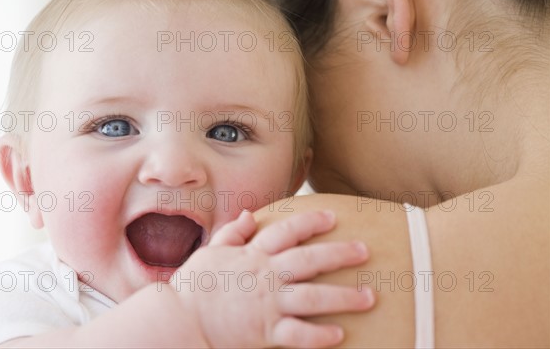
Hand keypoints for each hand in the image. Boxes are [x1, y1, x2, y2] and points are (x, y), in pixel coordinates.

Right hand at [170, 210, 373, 347]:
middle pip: (310, 261)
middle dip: (340, 255)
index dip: (311, 222)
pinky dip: (320, 336)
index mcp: (253, 255)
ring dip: (344, 297)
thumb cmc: (194, 285)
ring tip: (369, 296)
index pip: (287, 232)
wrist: (180, 319)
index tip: (332, 217)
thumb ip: (233, 232)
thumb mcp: (211, 251)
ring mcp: (268, 304)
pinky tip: (340, 334)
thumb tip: (251, 214)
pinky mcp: (266, 331)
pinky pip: (299, 334)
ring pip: (313, 298)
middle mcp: (266, 276)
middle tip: (364, 251)